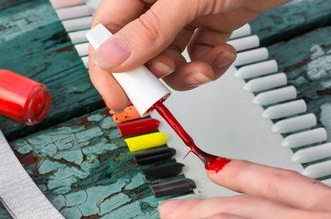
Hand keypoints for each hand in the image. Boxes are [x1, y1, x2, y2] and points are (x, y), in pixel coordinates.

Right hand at [89, 0, 285, 111]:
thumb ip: (150, 30)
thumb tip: (112, 60)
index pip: (107, 33)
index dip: (107, 69)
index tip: (119, 98)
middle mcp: (157, 4)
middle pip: (136, 52)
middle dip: (153, 76)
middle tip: (161, 92)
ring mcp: (184, 15)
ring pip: (169, 61)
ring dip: (186, 75)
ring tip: (202, 69)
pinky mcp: (209, 25)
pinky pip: (197, 57)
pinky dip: (210, 65)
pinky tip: (223, 54)